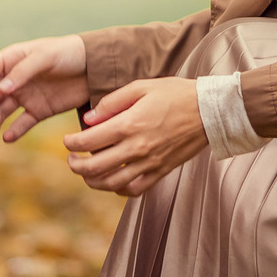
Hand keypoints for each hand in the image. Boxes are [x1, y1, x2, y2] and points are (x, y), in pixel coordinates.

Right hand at [0, 35, 87, 141]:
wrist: (95, 66)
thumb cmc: (69, 53)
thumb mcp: (46, 56)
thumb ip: (23, 71)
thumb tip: (1, 90)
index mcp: (11, 60)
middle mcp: (14, 79)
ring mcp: (26, 96)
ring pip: (1, 111)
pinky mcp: (39, 110)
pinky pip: (21, 124)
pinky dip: (13, 132)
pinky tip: (7, 138)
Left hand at [64, 77, 205, 196]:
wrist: (209, 111)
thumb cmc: (175, 94)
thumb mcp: (141, 87)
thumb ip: (112, 102)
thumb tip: (88, 119)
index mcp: (130, 124)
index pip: (89, 140)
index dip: (71, 143)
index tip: (67, 141)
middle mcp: (137, 147)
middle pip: (95, 167)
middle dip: (76, 165)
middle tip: (71, 159)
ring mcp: (149, 163)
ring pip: (112, 184)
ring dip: (93, 181)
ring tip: (86, 173)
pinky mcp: (161, 172)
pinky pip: (134, 190)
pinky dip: (118, 190)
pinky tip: (112, 182)